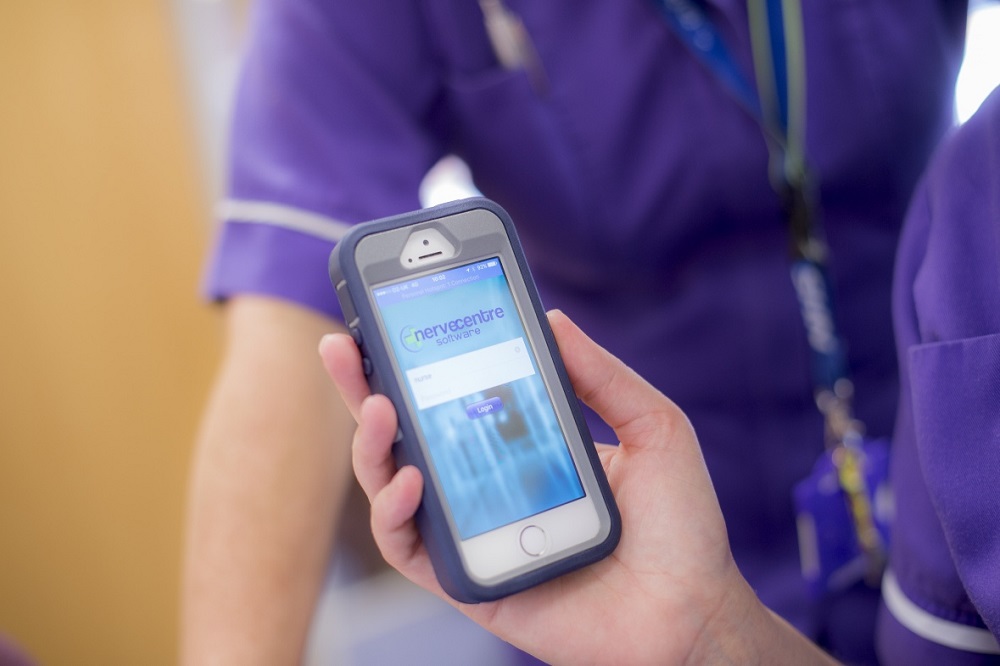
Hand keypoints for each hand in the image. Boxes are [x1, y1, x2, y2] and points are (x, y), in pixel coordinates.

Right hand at [319, 310, 834, 664]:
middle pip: (407, 434)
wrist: (692, 611)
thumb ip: (603, 377)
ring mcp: (472, 532)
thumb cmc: (678, 524)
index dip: (416, 360)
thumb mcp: (653, 428)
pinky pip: (410, 549)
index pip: (454, 396)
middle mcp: (486, 484)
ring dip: (371, 446)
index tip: (390, 316)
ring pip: (391, 487)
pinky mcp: (466, 580)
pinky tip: (410, 480)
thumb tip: (551, 318)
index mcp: (521, 445)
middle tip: (343, 346)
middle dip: (365, 388)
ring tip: (380, 407)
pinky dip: (396, 514)